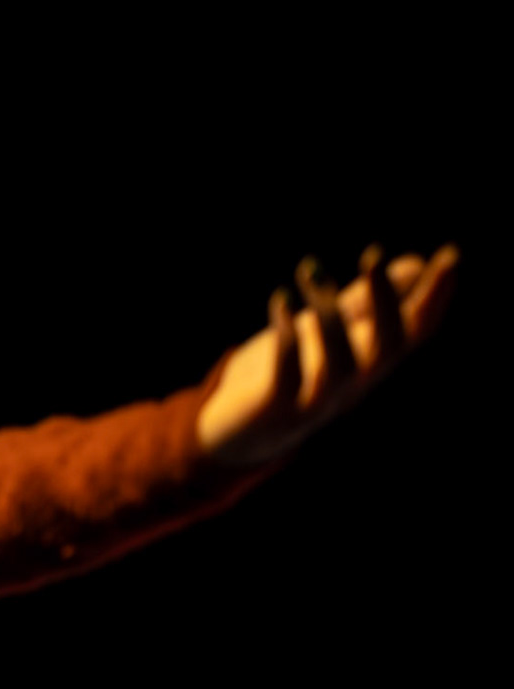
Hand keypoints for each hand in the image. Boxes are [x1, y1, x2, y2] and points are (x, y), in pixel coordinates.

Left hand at [197, 243, 459, 465]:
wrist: (237, 434)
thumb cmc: (288, 375)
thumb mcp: (328, 332)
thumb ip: (366, 303)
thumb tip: (415, 264)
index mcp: (369, 365)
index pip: (415, 333)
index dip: (436, 299)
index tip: (450, 255)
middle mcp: (352, 386)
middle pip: (388, 350)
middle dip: (385, 303)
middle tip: (373, 254)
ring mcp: (317, 401)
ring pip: (340, 364)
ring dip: (329, 315)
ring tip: (311, 271)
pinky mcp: (278, 408)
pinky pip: (288, 376)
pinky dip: (287, 337)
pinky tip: (280, 299)